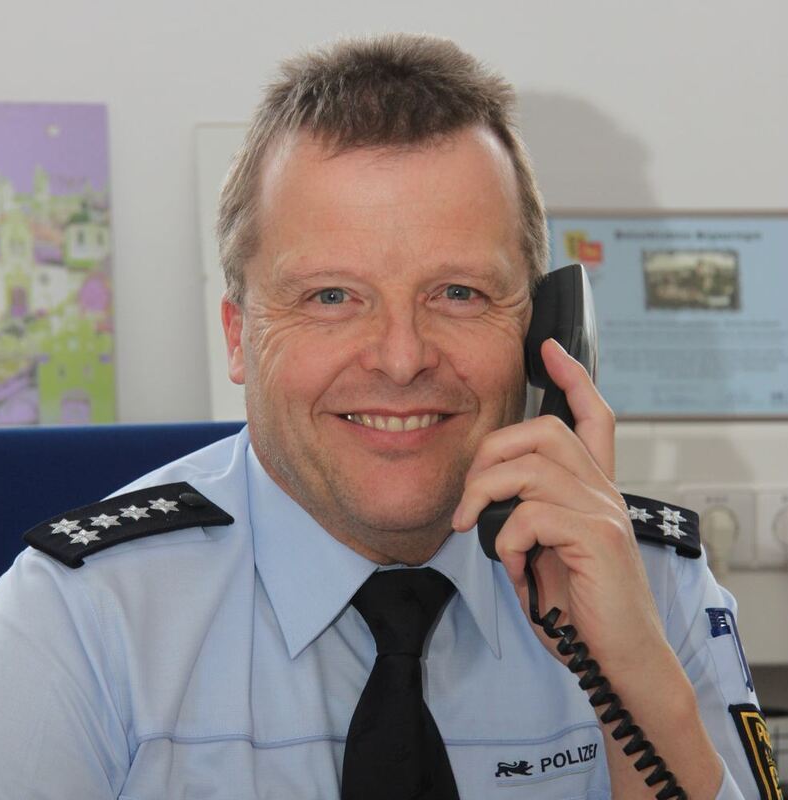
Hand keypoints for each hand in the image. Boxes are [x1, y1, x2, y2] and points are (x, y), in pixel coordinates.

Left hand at [452, 338, 667, 672]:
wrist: (618, 660)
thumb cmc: (581, 608)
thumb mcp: (547, 550)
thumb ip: (528, 516)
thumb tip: (482, 499)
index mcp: (593, 488)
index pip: (594, 415)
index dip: (574, 377)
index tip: (549, 349)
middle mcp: (604, 490)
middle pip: (545, 430)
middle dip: (490, 453)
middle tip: (465, 497)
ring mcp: (604, 510)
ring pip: (530, 467)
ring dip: (484, 495)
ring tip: (470, 528)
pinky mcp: (599, 537)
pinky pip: (532, 514)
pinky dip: (504, 538)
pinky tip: (509, 564)